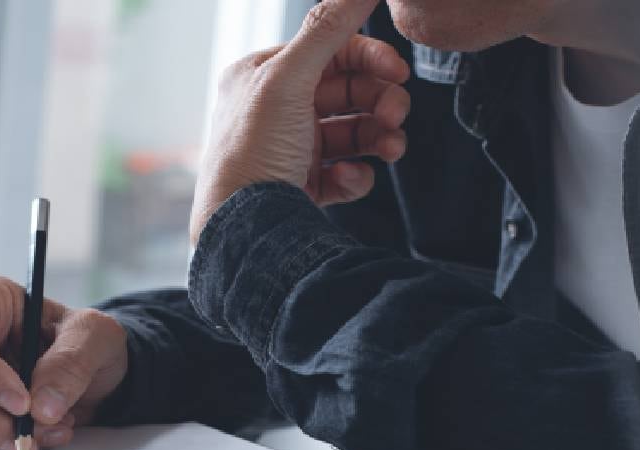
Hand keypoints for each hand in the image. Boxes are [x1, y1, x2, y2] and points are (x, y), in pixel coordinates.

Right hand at [0, 273, 128, 449]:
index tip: (22, 404)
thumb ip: (72, 362)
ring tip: (49, 431)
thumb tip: (42, 407)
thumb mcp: (95, 335)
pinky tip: (38, 435)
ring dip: (0, 434)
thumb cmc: (81, 338)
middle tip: (32, 434)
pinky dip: (1, 442)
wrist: (86, 367)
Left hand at [190, 0, 410, 243]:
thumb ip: (326, 29)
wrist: (241, 229)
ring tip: (390, 148)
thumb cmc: (252, 153)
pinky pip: (345, 173)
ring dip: (378, 136)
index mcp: (262, 77)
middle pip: (346, 92)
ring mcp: (290, 150)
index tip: (398, 71)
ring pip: (351, 133)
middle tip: (396, 114)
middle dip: (379, 101)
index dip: (368, 58)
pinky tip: (347, 178)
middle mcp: (274, 111)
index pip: (327, 52)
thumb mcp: (287, 79)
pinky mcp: (302, 187)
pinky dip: (355, 175)